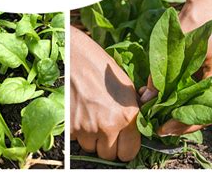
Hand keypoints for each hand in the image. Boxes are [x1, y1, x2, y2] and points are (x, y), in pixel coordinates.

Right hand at [70, 27, 139, 160]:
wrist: (73, 56)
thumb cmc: (100, 67)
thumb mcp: (127, 86)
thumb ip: (135, 110)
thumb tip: (143, 124)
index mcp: (127, 116)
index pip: (130, 153)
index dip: (126, 147)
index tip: (124, 140)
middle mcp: (108, 125)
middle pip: (109, 155)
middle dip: (108, 145)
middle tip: (107, 127)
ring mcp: (86, 128)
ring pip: (91, 148)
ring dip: (92, 138)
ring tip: (92, 115)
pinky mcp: (68, 127)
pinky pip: (76, 140)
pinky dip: (78, 132)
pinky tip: (80, 113)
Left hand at [139, 0, 211, 136]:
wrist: (207, 2)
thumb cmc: (194, 18)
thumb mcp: (174, 44)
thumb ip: (160, 72)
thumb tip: (146, 98)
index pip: (206, 108)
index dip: (184, 122)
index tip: (163, 127)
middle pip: (207, 111)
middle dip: (183, 122)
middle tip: (159, 127)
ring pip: (204, 105)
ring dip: (183, 113)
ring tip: (161, 119)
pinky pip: (201, 94)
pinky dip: (185, 101)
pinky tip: (167, 104)